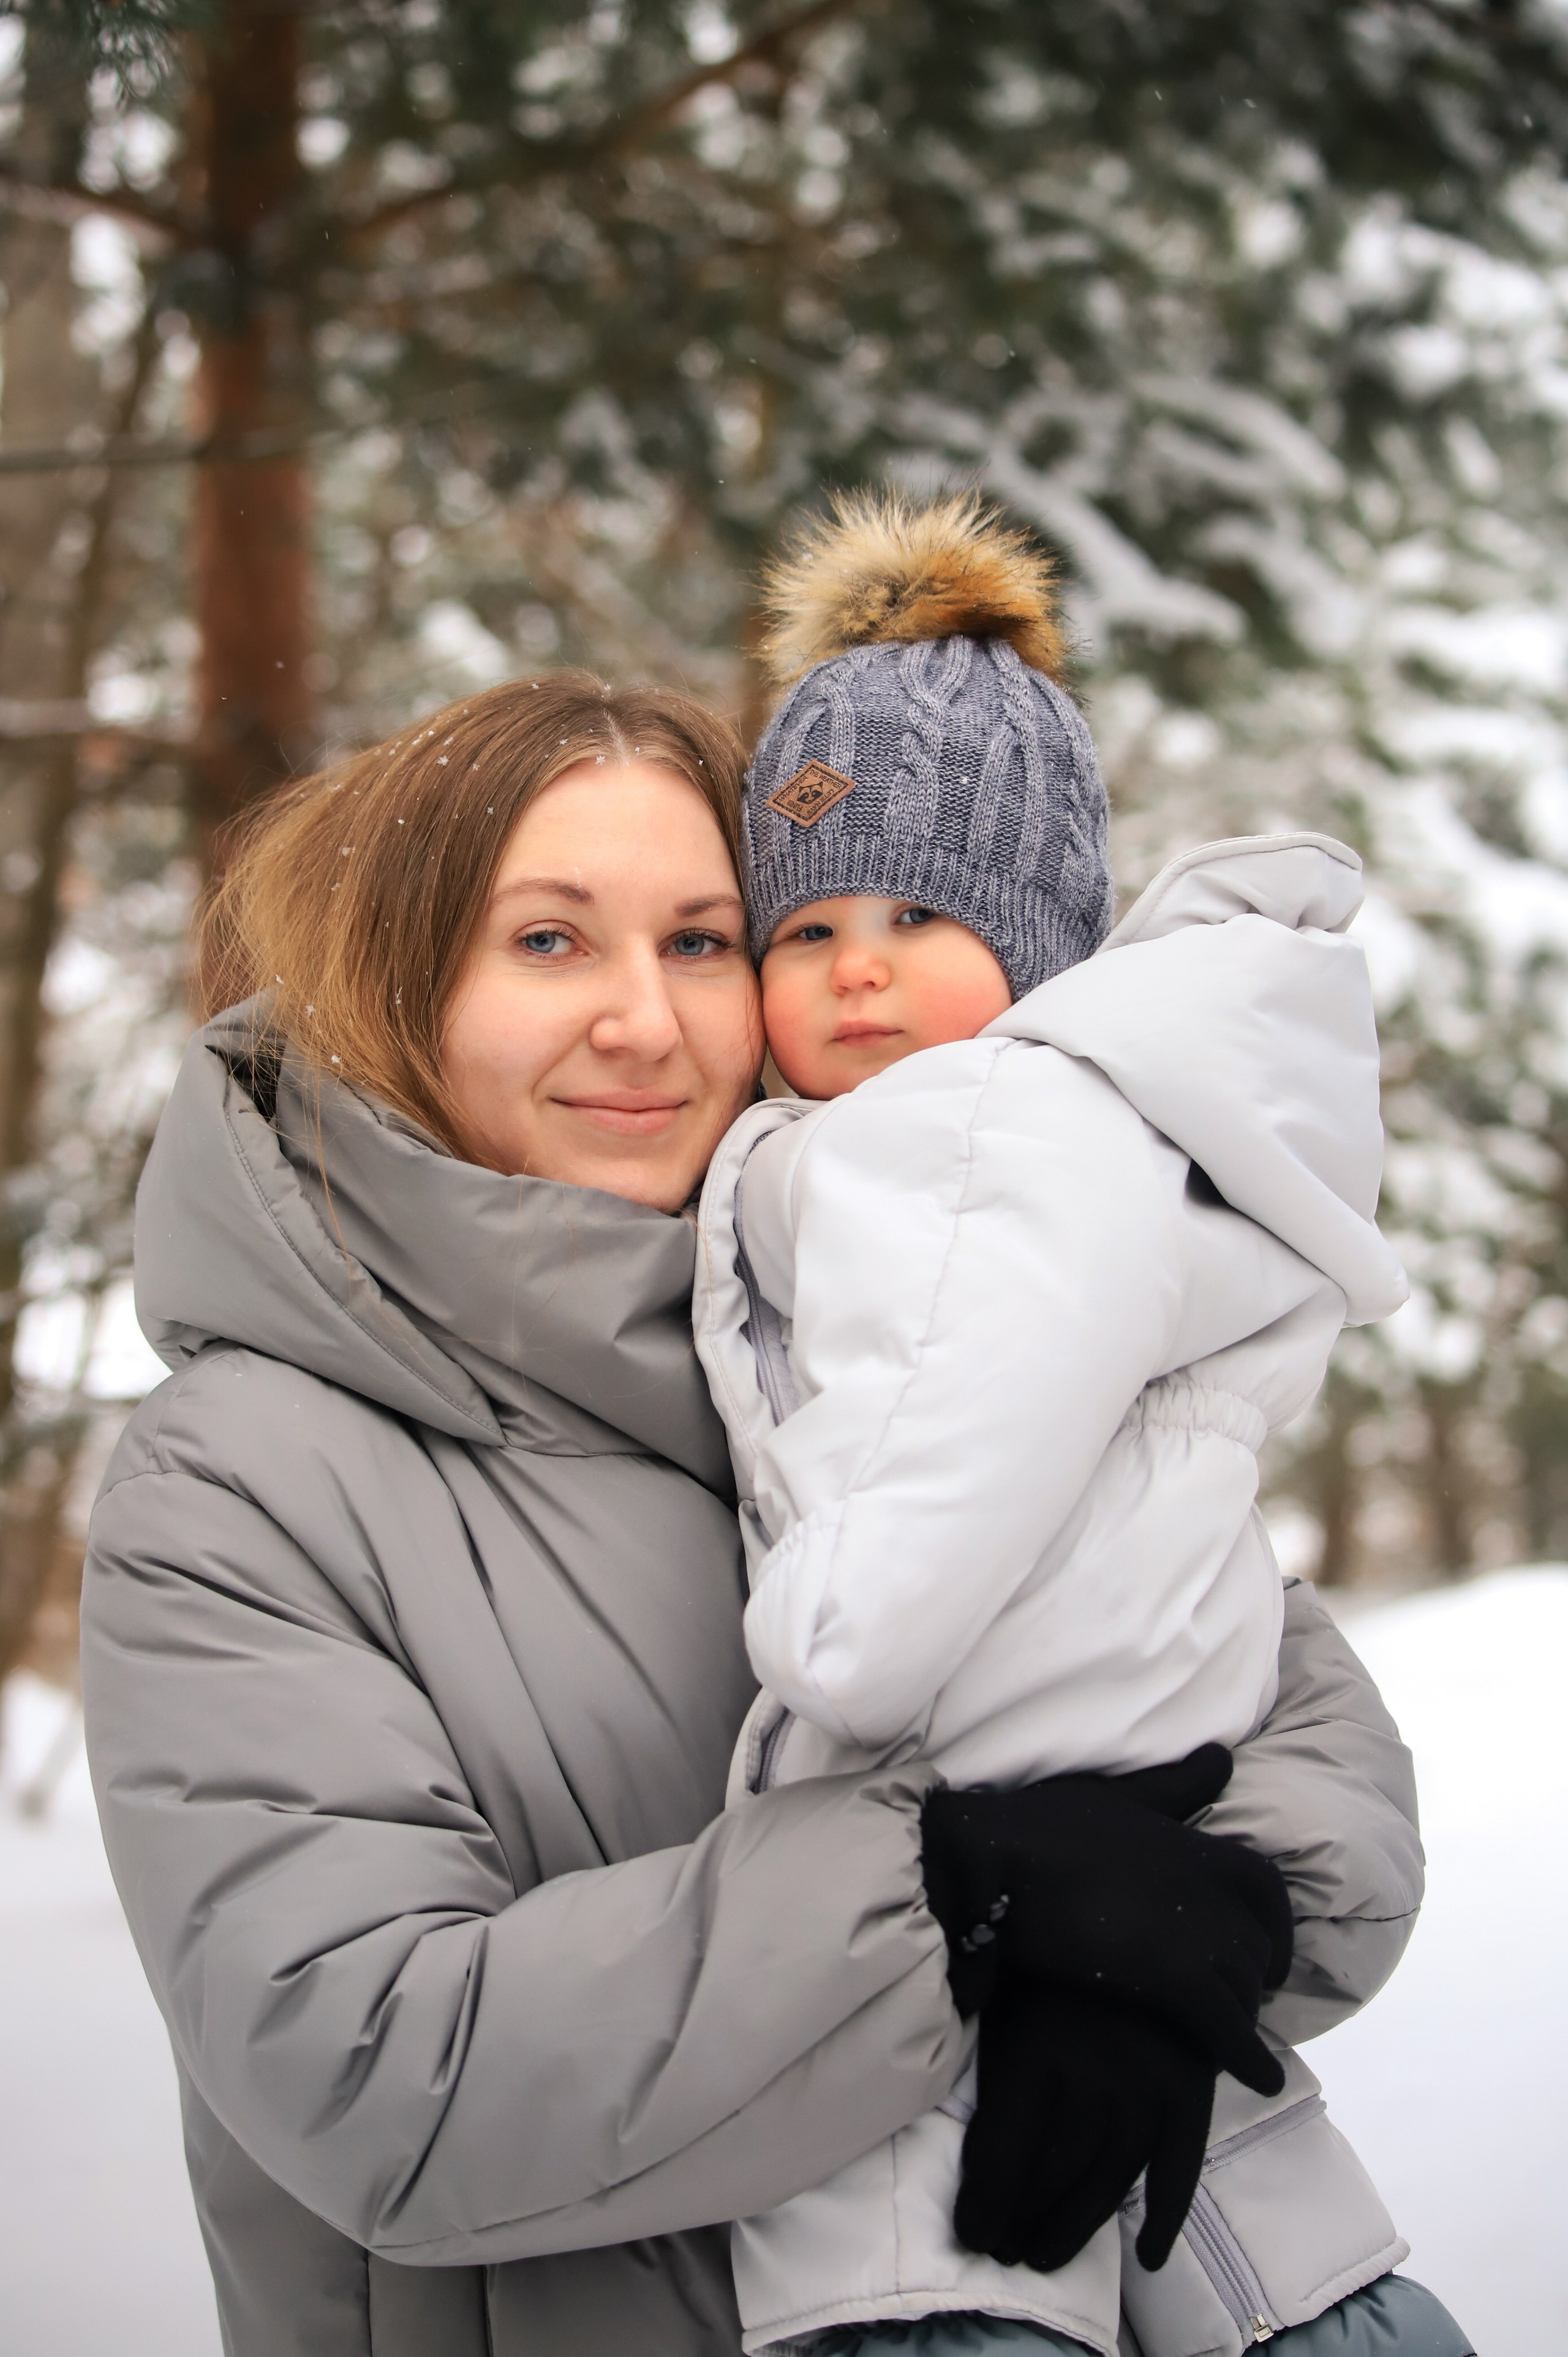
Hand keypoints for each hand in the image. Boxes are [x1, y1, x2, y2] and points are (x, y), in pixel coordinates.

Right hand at [920, 1745, 1291, 2094]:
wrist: (991, 1859)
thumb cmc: (1040, 1825)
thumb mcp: (1116, 1795)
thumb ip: (1171, 1787)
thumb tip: (1222, 1757)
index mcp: (1192, 1845)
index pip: (1265, 1887)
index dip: (1275, 1925)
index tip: (1268, 1952)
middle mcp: (1206, 1887)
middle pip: (1258, 1943)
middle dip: (1255, 1976)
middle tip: (1245, 2002)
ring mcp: (1190, 1932)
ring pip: (1245, 1985)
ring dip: (1242, 2014)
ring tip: (1233, 2041)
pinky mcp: (1167, 1976)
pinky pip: (1227, 2025)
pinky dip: (1250, 2056)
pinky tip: (1260, 2080)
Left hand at [954, 1981, 1216, 2274]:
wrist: (1137, 1906)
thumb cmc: (1047, 1955)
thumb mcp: (1003, 2001)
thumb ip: (985, 2070)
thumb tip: (968, 2157)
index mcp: (1033, 2051)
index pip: (1002, 2158)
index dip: (984, 2209)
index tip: (971, 2237)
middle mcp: (1092, 2079)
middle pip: (1051, 2177)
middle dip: (1020, 2223)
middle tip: (1003, 2249)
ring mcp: (1148, 2088)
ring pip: (1106, 2184)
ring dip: (1073, 2229)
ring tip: (1042, 2253)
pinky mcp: (1191, 2089)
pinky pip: (1180, 2169)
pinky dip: (1166, 2219)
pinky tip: (1148, 2257)